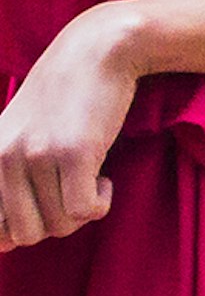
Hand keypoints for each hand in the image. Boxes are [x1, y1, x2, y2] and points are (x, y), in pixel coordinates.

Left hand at [0, 5, 141, 250]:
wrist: (96, 52)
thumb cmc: (60, 100)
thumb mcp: (16, 135)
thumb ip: (4, 180)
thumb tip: (7, 243)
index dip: (14, 233)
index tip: (41, 210)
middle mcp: (1, 160)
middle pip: (24, 235)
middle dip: (53, 223)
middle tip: (69, 194)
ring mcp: (36, 156)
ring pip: (59, 224)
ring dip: (81, 210)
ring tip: (88, 179)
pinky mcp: (74, 152)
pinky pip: (85, 210)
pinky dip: (100, 204)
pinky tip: (104, 179)